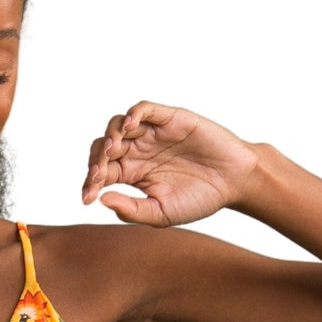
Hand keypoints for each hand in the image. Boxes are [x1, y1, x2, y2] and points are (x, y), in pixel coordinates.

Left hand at [81, 102, 259, 225]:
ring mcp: (152, 133)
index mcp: (131, 173)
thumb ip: (132, 210)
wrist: (234, 183)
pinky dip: (134, 114)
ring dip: (110, 136)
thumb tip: (102, 200)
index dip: (90, 183)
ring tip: (111, 150)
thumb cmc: (199, 199)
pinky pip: (145, 109)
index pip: (101, 172)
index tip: (87, 199)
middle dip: (96, 159)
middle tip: (98, 174)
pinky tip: (130, 128)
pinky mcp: (170, 118)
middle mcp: (137, 150)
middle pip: (104, 147)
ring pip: (119, 125)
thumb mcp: (162, 213)